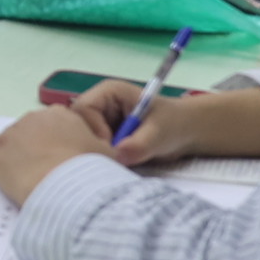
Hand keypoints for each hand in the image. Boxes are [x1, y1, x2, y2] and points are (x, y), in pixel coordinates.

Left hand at [0, 104, 110, 202]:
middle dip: (38, 146)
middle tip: (48, 170)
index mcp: (64, 115)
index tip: (64, 160)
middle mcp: (36, 117)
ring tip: (26, 175)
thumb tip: (100, 152)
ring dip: (17, 152)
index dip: (60, 142)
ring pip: (12, 139)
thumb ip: (100, 148)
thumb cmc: (89, 173)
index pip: (58, 124)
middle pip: (34, 130)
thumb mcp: (107, 156)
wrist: (65, 188)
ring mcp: (13, 133)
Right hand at [68, 79, 259, 168]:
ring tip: (114, 164)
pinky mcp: (100, 139)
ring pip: (79, 141)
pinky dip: (99, 162)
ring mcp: (97, 123)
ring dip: (95, 155)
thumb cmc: (175, 125)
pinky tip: (114, 167)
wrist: (185, 135)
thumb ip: (140, 144)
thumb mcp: (159, 133)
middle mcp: (98, 105)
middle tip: (110, 161)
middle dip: (90, 145)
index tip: (111, 149)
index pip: (82, 110)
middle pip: (75, 126)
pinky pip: (89, 151)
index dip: (93, 131)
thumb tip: (119, 155)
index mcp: (108, 92)